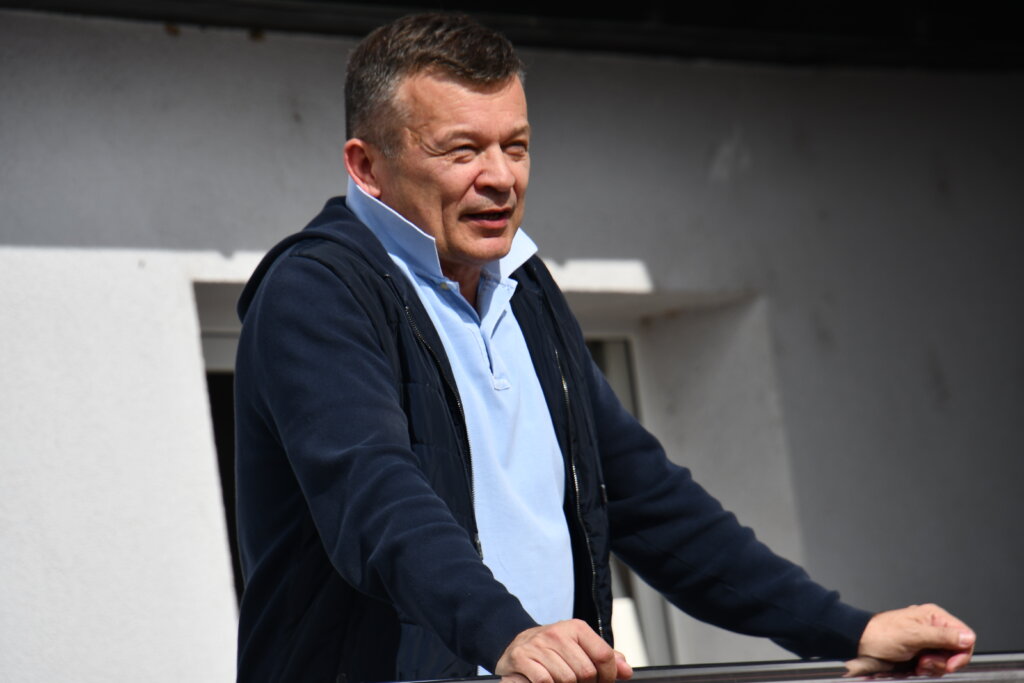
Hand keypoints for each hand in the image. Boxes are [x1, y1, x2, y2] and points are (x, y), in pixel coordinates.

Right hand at [495, 619, 633, 682]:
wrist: (515, 645)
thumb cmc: (552, 650)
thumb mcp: (579, 647)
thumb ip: (605, 657)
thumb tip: (626, 671)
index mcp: (576, 628)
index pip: (604, 655)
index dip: (608, 676)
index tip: (603, 682)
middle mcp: (557, 633)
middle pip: (586, 672)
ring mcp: (538, 645)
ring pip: (566, 680)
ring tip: (560, 682)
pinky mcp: (521, 657)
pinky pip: (545, 681)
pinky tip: (546, 682)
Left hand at [845, 603, 974, 675]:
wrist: (861, 646)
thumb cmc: (880, 634)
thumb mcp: (913, 635)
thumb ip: (942, 636)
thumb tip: (967, 637)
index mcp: (934, 617)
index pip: (965, 635)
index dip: (961, 652)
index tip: (950, 663)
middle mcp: (933, 629)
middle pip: (957, 652)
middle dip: (943, 662)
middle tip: (925, 661)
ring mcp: (928, 643)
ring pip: (947, 662)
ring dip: (934, 667)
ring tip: (918, 663)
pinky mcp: (922, 656)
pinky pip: (936, 668)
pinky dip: (928, 671)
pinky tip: (916, 667)